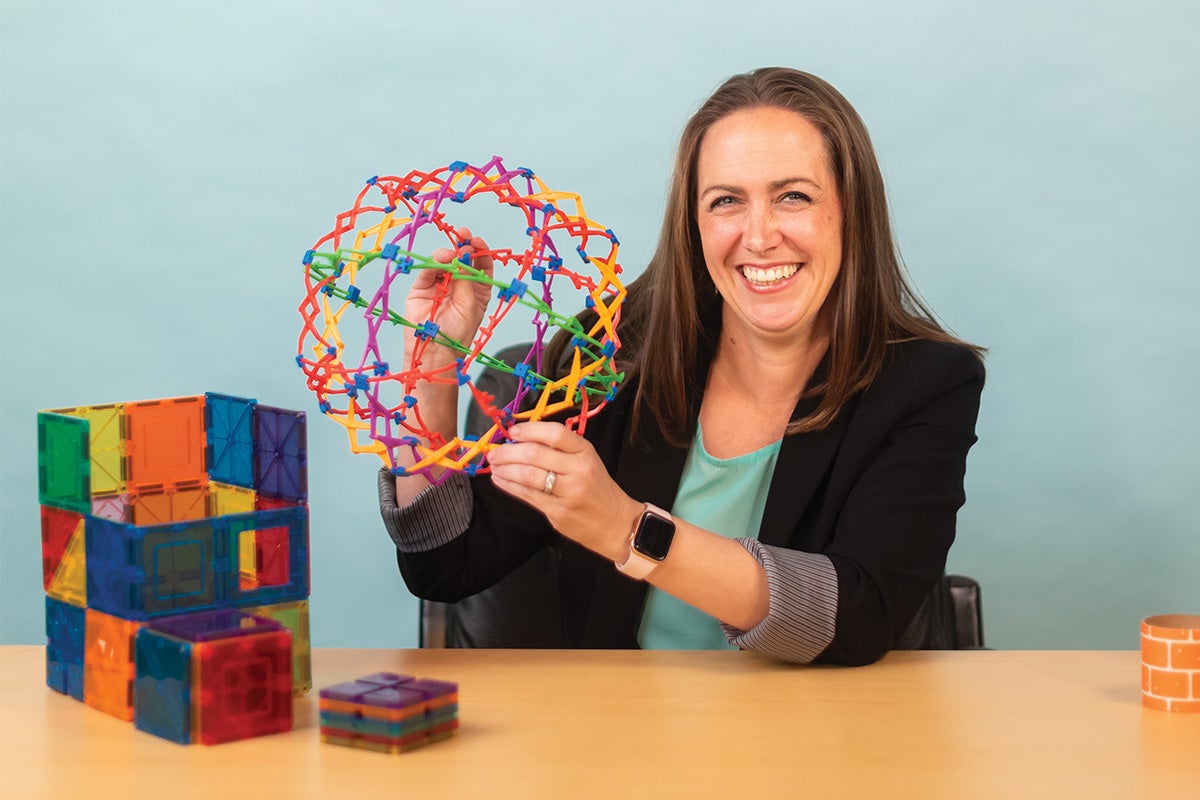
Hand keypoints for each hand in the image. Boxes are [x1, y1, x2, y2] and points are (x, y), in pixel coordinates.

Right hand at [404, 225, 493, 367]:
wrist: (434, 352)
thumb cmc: (457, 334)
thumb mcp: (470, 304)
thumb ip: (467, 278)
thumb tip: (465, 253)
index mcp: (477, 290)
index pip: (480, 265)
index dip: (480, 252)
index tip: (477, 242)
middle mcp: (459, 285)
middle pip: (462, 259)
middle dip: (464, 245)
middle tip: (464, 235)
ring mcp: (440, 285)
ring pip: (445, 262)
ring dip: (449, 253)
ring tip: (452, 254)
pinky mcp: (422, 288)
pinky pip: (428, 270)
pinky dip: (434, 262)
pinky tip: (442, 259)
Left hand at [486, 421, 642, 561]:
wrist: (614, 522)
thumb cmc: (596, 488)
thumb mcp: (587, 460)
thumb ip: (560, 449)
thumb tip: (522, 439)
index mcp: (585, 452)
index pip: (555, 434)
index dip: (530, 430)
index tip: (512, 431)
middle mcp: (578, 470)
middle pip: (535, 455)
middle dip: (509, 452)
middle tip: (495, 452)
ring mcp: (568, 493)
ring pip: (528, 476)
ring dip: (505, 469)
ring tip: (495, 465)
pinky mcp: (558, 512)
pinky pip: (528, 496)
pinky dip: (509, 486)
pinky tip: (501, 480)